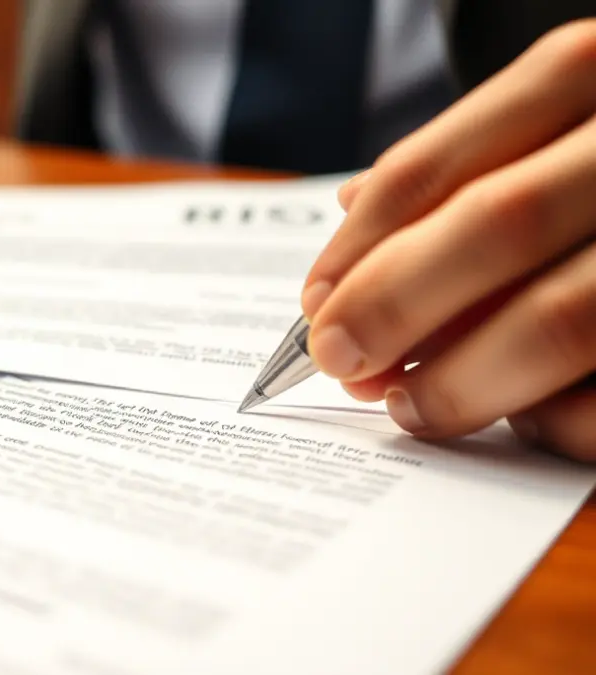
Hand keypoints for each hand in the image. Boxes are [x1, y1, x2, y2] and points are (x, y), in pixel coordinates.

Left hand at [301, 19, 595, 460]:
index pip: (442, 164)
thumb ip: (474, 158)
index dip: (361, 247)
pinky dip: (561, 417)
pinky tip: (525, 420)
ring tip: (413, 407)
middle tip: (338, 362)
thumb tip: (351, 210)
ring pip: (566, 315)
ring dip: (467, 377)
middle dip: (396, 308)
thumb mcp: (568, 120)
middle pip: (497, 225)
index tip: (313, 306)